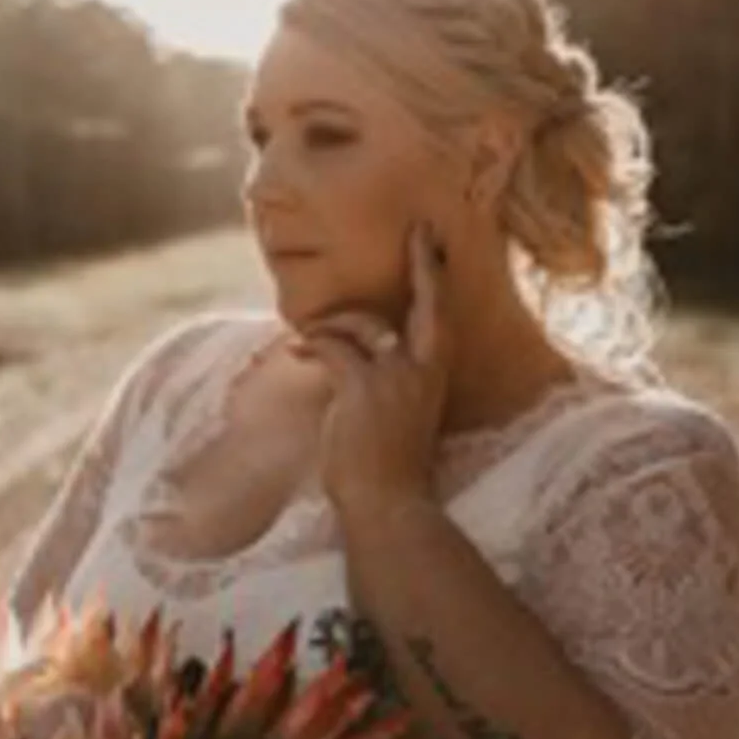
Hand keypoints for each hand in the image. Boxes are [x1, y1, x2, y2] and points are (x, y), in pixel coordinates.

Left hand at [291, 222, 452, 522]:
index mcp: (436, 376)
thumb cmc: (390, 466)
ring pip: (360, 323)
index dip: (437, 277)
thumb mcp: (402, 414)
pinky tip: (297, 354)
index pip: (441, 317)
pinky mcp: (362, 386)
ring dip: (329, 326)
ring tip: (305, 341)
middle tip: (417, 234)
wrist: (387, 504)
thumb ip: (393, 379)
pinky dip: (311, 346)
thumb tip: (359, 348)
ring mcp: (395, 376)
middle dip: (422, 264)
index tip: (434, 241)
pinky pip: (331, 347)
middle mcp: (423, 369)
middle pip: (424, 303)